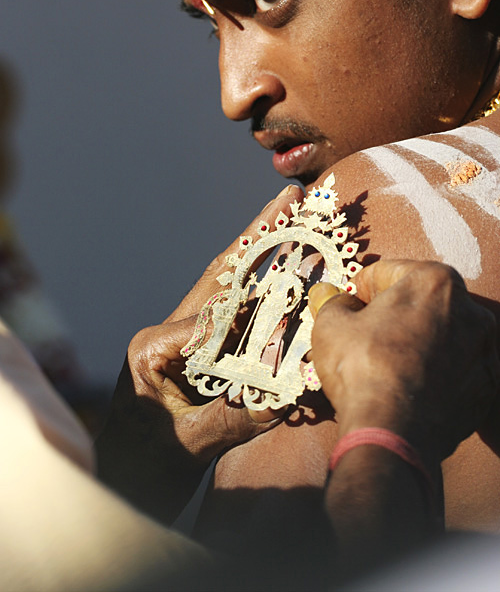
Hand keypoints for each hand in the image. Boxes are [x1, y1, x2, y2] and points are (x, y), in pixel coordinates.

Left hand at [97, 184, 302, 523]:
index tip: (298, 304)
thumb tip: (284, 396)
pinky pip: (228, 307)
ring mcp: (176, 335)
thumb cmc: (145, 466)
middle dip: (258, 236)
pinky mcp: (189, 346)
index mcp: (154, 347)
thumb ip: (231, 419)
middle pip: (220, 276)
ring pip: (224, 284)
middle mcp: (165, 331)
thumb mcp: (187, 447)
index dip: (258, 314)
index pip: (214, 318)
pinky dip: (256, 283)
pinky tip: (279, 265)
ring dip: (258, 251)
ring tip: (287, 214)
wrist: (123, 479)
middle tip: (290, 199)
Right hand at [308, 260, 498, 464]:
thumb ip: (331, 302)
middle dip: (392, 315)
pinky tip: (409, 387)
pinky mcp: (487, 387)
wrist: (394, 434)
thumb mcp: (331, 325)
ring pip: (440, 335)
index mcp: (434, 281)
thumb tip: (327, 294)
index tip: (347, 309)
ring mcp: (484, 350)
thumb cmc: (363, 368)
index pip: (386, 273)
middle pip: (419, 302)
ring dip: (416, 342)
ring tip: (386, 366)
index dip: (358, 290)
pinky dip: (436, 373)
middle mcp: (470, 309)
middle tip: (364, 337)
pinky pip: (456, 369)